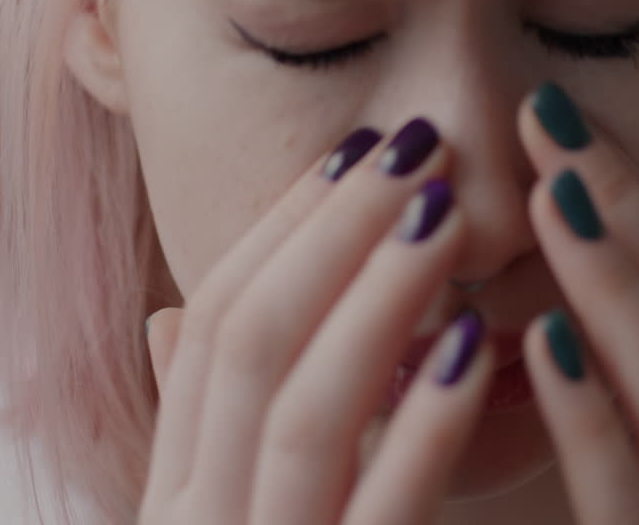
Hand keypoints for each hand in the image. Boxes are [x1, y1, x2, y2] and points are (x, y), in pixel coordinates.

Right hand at [140, 120, 496, 524]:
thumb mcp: (225, 513)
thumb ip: (202, 427)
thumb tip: (165, 318)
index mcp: (176, 495)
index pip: (215, 325)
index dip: (285, 227)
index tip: (357, 151)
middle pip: (254, 345)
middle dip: (336, 232)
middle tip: (417, 150)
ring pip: (307, 412)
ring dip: (381, 297)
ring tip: (447, 213)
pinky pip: (386, 508)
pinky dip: (427, 424)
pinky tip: (474, 348)